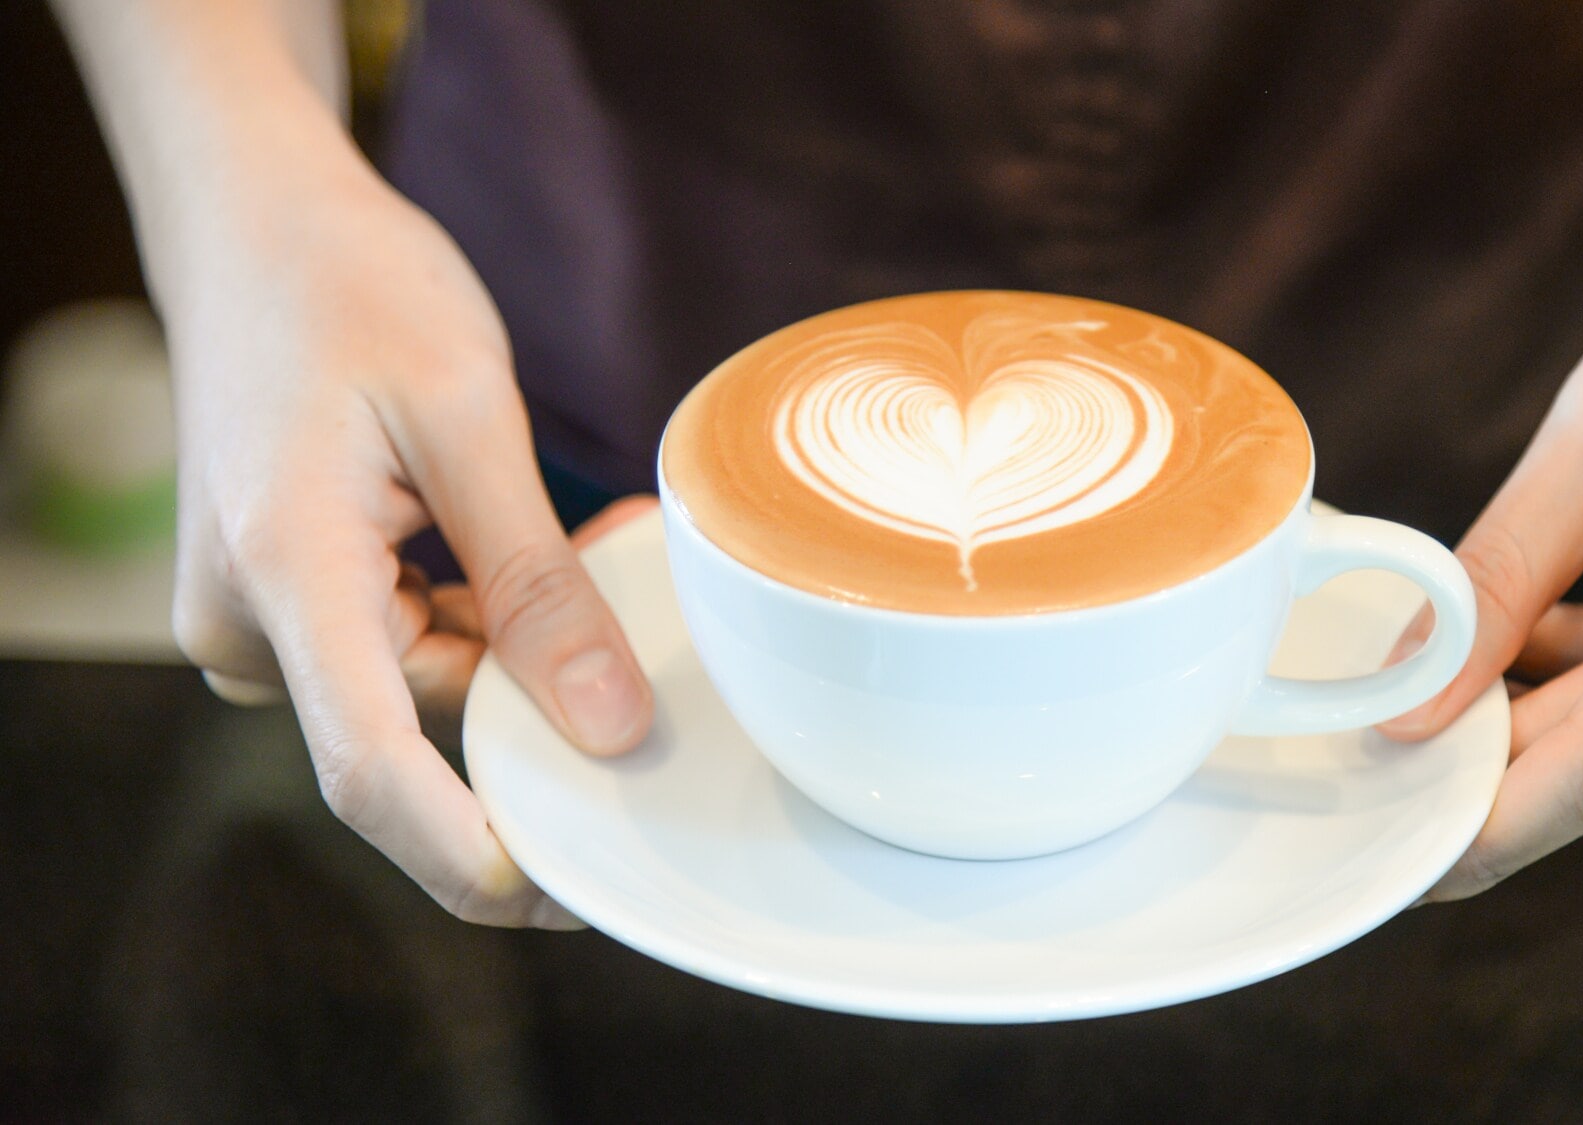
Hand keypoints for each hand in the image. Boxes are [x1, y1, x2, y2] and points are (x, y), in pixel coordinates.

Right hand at [166, 159, 652, 926]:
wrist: (252, 219)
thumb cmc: (351, 286)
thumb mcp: (468, 417)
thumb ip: (537, 582)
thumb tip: (607, 725)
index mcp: (285, 574)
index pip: (371, 772)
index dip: (473, 855)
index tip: (573, 897)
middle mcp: (251, 622)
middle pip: (419, 731)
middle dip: (536, 696)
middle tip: (624, 592)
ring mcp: (262, 618)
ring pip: (422, 691)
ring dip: (513, 645)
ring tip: (578, 535)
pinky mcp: (290, 601)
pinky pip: (400, 650)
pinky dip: (476, 618)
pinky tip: (523, 545)